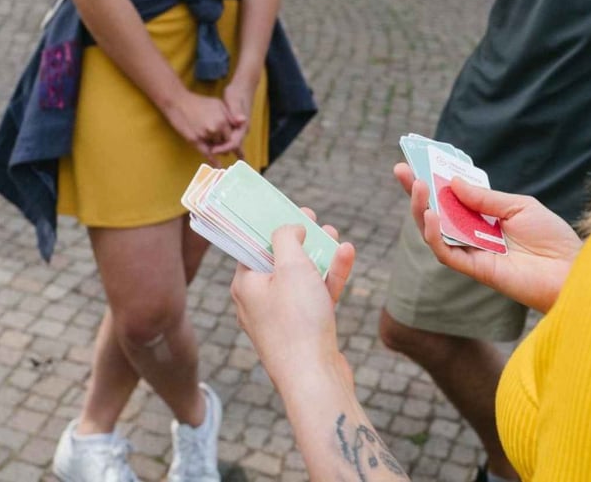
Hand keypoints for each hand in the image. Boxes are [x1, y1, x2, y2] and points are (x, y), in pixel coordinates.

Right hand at [165, 91, 238, 160]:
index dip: (231, 139)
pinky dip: (213, 161)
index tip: (234, 145)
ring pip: (216, 148)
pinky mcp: (194, 140)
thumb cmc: (199, 102)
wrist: (178, 102)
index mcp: (223, 120)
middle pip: (225, 143)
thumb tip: (244, 122)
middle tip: (221, 143)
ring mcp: (204, 135)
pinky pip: (206, 153)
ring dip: (216, 148)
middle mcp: (215, 129)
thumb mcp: (218, 104)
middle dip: (224, 144)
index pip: (232, 136)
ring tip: (212, 144)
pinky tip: (218, 166)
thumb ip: (231, 115)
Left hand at [217, 75, 258, 160]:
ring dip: (222, 149)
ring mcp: (239, 127)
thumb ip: (237, 111)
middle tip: (210, 159)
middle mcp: (242, 129)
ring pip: (230, 142)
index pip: (234, 143)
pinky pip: (228, 137)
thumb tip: (242, 120)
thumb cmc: (237, 93)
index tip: (212, 150)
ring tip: (211, 158)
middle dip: (222, 152)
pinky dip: (222, 142)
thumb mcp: (235, 100)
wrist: (243, 86)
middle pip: (232, 146)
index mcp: (242, 125)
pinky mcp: (234, 124)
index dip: (223, 148)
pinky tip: (215, 146)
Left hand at [232, 222, 357, 392]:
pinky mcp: (302, 332)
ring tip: (335, 235)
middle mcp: (257, 302)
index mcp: (245, 285)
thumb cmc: (297, 321)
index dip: (272, 226)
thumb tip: (289, 229)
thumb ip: (287, 238)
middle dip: (300, 240)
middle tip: (315, 220)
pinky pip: (314, 298)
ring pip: (300, 279)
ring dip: (319, 256)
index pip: (253, 246)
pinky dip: (328, 278)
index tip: (290, 211)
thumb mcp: (291, 266)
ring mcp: (280, 318)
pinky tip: (345, 256)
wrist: (314, 378)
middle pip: (278, 261)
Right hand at [396, 163, 581, 313]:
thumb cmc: (552, 238)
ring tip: (417, 187)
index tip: (414, 162)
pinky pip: (446, 253)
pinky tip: (431, 216)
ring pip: (435, 233)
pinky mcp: (476, 270)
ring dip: (421, 210)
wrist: (571, 269)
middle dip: (418, 193)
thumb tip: (453, 182)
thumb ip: (485, 198)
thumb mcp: (519, 206)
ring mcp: (473, 252)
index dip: (434, 181)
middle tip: (402, 171)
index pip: (453, 197)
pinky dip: (434, 235)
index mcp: (486, 217)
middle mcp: (475, 235)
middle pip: (437, 213)